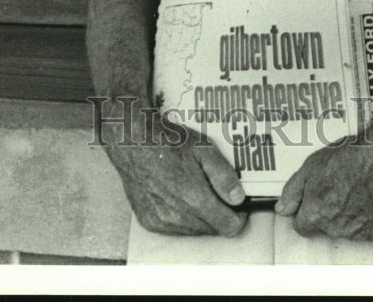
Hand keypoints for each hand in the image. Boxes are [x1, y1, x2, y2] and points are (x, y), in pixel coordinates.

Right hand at [105, 111, 246, 235]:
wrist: (134, 143)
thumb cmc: (168, 142)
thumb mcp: (204, 149)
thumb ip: (223, 176)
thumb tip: (238, 198)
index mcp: (195, 199)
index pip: (229, 227)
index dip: (238, 215)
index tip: (237, 203)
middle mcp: (178, 217)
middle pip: (213, 229)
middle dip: (219, 213)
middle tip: (214, 189)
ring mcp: (162, 222)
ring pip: (194, 230)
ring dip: (200, 216)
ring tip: (194, 188)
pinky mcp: (150, 222)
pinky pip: (175, 229)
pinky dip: (181, 216)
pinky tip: (178, 194)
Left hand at [274, 122, 372, 239]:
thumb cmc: (351, 156)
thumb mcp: (312, 164)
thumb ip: (292, 190)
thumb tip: (282, 209)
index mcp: (315, 213)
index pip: (301, 226)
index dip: (306, 210)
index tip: (314, 198)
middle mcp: (335, 228)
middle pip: (323, 226)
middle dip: (327, 211)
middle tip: (338, 187)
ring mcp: (357, 232)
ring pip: (344, 229)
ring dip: (346, 215)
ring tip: (356, 188)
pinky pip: (365, 229)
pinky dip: (365, 217)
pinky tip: (369, 196)